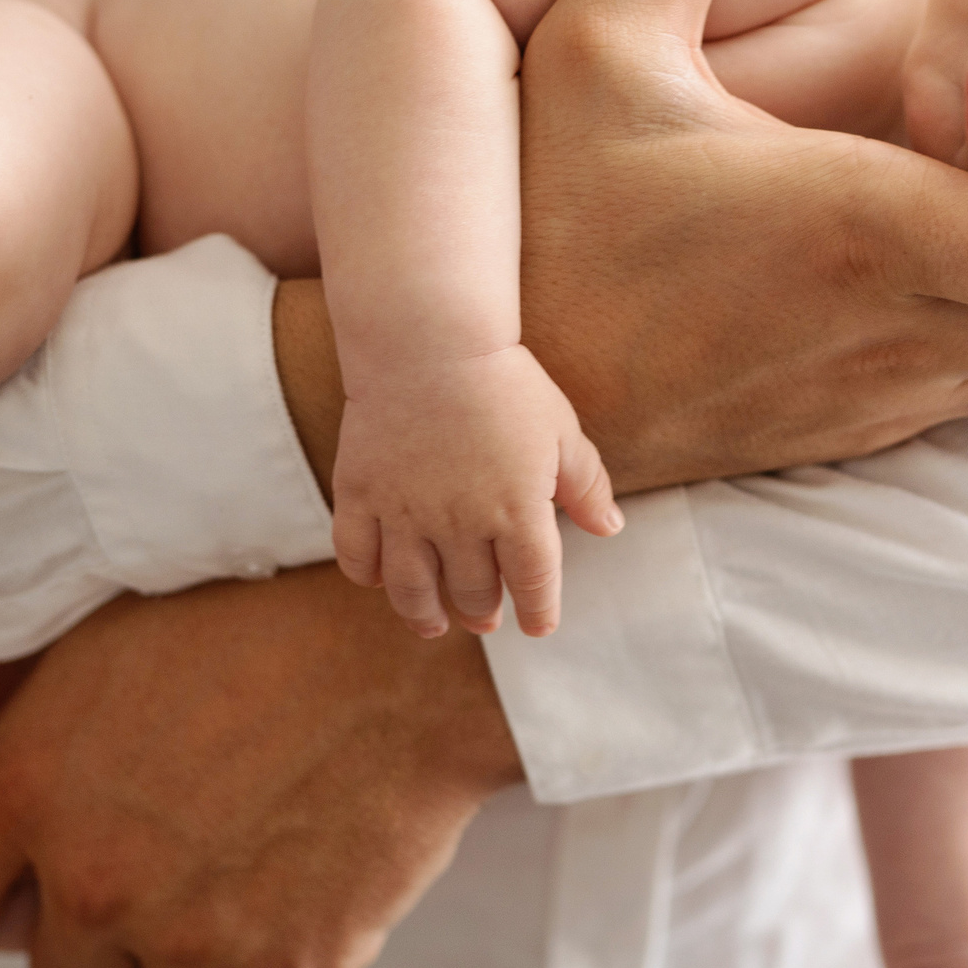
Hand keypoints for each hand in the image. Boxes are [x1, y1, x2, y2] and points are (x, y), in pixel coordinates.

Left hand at [0, 565, 522, 967]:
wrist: (416, 646)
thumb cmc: (253, 609)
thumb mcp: (101, 622)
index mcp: (28, 792)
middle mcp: (98, 882)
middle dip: (96, 954)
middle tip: (155, 882)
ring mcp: (197, 934)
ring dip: (192, 949)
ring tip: (248, 845)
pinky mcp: (292, 965)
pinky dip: (280, 938)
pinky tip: (309, 847)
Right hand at [331, 344, 620, 637]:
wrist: (428, 341)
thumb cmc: (504, 382)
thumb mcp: (561, 430)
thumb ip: (586, 484)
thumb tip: (610, 528)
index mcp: (518, 510)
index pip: (533, 582)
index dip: (538, 610)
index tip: (537, 626)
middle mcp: (460, 522)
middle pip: (473, 591)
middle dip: (482, 612)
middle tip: (485, 618)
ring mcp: (405, 512)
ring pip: (412, 588)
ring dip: (424, 614)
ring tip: (434, 624)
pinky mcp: (360, 494)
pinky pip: (357, 554)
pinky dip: (368, 575)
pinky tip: (382, 579)